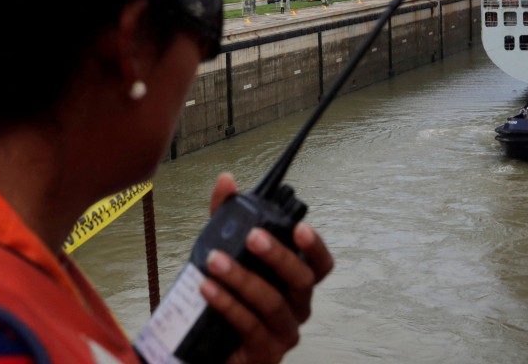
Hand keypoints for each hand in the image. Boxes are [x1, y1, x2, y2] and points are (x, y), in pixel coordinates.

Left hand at [201, 173, 333, 363]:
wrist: (206, 345)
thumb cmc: (226, 296)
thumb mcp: (224, 250)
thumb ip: (225, 216)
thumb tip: (226, 180)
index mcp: (295, 281)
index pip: (320, 263)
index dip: (315, 246)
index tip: (300, 227)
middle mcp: (297, 306)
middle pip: (301, 279)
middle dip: (278, 255)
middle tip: (252, 236)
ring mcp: (283, 331)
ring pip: (273, 302)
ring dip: (243, 278)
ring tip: (215, 261)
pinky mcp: (264, 352)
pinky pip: (250, 325)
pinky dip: (228, 304)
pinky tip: (208, 288)